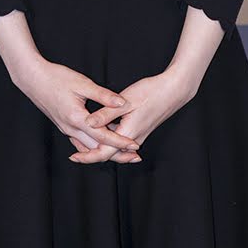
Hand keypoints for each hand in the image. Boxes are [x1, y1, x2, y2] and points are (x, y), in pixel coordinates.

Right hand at [13, 56, 140, 154]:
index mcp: (77, 119)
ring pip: (88, 146)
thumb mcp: (82, 83)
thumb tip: (122, 102)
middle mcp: (70, 128)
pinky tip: (101, 140)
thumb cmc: (56, 78)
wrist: (32, 78)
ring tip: (121, 151)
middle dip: (116, 153)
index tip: (135, 145)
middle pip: (97, 148)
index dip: (121, 141)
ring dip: (104, 150)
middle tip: (134, 156)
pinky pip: (80, 141)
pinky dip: (93, 144)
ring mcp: (65, 128)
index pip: (103, 136)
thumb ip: (103, 95)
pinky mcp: (63, 125)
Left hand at [67, 64, 196, 163]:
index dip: (87, 156)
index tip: (73, 157)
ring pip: (115, 146)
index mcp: (128, 134)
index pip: (104, 153)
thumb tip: (88, 123)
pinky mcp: (140, 128)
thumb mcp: (125, 101)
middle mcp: (134, 139)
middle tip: (74, 152)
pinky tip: (102, 129)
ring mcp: (138, 135)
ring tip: (83, 140)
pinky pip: (122, 139)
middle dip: (91, 153)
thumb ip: (106, 114)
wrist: (174, 90)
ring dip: (100, 145)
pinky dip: (110, 138)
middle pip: (109, 153)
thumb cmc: (151, 92)